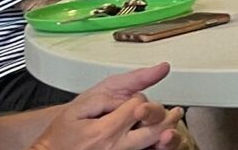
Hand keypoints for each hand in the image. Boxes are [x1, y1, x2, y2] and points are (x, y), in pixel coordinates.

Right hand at [34, 64, 181, 149]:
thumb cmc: (61, 135)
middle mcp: (115, 146)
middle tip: (176, 111)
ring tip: (173, 124)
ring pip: (151, 145)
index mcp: (105, 130)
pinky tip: (160, 141)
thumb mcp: (77, 109)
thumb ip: (104, 98)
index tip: (135, 100)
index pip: (138, 107)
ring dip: (165, 134)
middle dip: (166, 116)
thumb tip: (130, 94)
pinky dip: (153, 147)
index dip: (140, 99)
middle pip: (153, 129)